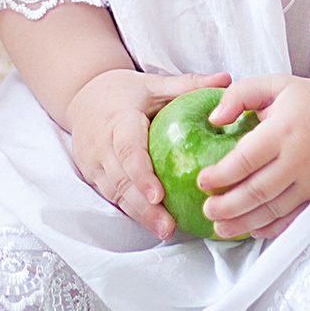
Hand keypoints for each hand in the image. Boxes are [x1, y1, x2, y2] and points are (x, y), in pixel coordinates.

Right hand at [61, 68, 230, 240]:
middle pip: (121, 181)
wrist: (82, 96)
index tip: (159, 196)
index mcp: (118, 119)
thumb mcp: (155, 84)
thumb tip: (227, 80)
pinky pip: (112, 197)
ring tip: (164, 230)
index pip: (127, 150)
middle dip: (144, 207)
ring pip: (115, 194)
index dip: (141, 175)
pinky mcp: (92, 177)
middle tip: (168, 226)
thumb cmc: (125, 92)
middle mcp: (101, 145)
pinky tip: (153, 224)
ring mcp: (93, 164)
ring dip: (139, 215)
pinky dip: (132, 212)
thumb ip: (188, 84)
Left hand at [194, 75, 309, 240]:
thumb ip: (238, 94)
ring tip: (221, 228)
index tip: (201, 181)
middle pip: (258, 191)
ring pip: (274, 209)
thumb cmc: (306, 99)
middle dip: (228, 206)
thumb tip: (214, 119)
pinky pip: (294, 217)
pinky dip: (272, 228)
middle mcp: (298, 158)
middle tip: (207, 210)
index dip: (221, 174)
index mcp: (283, 130)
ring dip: (245, 222)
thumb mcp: (273, 84)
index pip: (246, 159)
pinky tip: (253, 231)